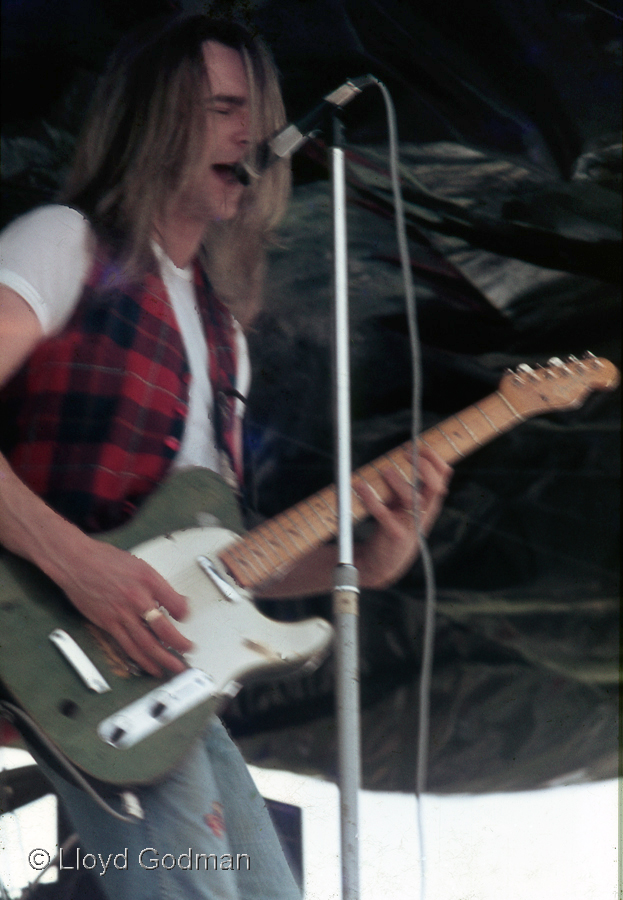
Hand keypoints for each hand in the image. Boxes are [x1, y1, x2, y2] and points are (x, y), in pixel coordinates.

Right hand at [52, 537, 191, 676]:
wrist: (77, 562)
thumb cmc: (105, 560)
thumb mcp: (141, 565)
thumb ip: (159, 585)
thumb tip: (176, 600)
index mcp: (148, 581)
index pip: (176, 603)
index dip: (185, 614)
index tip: (187, 618)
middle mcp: (136, 598)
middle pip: (163, 629)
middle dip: (179, 644)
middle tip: (188, 650)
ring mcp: (121, 614)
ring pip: (146, 643)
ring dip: (163, 658)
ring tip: (174, 667)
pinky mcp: (108, 624)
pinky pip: (127, 646)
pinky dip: (141, 660)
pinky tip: (150, 666)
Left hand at [353, 445, 451, 588]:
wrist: (381, 564)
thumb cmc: (391, 528)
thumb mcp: (403, 505)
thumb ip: (405, 485)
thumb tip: (404, 454)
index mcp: (429, 504)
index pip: (443, 477)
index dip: (434, 459)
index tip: (418, 445)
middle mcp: (424, 514)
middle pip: (435, 487)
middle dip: (424, 466)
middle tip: (406, 452)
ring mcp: (411, 526)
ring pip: (412, 500)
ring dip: (398, 481)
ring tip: (384, 470)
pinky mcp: (394, 536)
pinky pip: (384, 514)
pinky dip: (370, 498)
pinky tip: (359, 486)